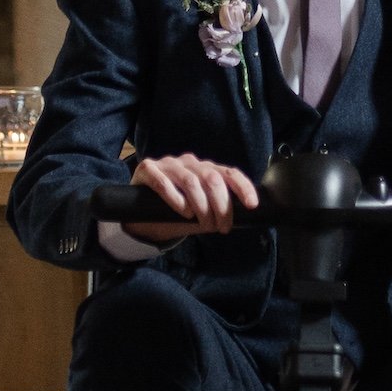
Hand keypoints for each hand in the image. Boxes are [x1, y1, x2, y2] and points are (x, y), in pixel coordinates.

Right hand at [126, 152, 258, 242]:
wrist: (139, 217)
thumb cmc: (173, 214)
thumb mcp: (199, 214)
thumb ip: (215, 212)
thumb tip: (239, 221)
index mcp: (205, 169)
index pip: (229, 173)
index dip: (243, 187)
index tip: (252, 205)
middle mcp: (189, 163)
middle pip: (212, 179)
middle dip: (221, 206)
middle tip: (221, 227)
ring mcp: (168, 164)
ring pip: (191, 181)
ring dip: (201, 206)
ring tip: (202, 224)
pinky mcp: (148, 169)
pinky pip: (164, 182)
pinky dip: (176, 199)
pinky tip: (183, 212)